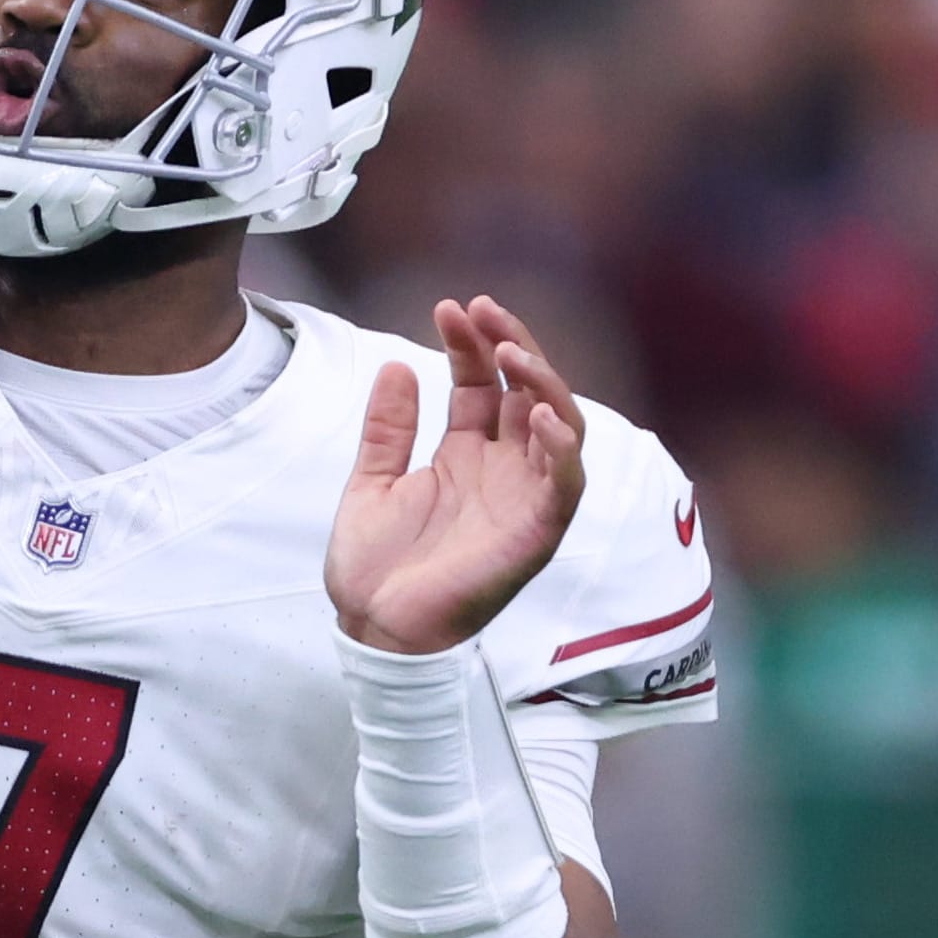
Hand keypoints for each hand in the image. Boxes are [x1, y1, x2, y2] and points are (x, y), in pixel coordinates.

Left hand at [330, 293, 590, 658]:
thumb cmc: (376, 569)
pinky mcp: (536, 533)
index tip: (449, 308)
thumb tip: (397, 363)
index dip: (470, 343)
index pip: (482, 383)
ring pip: (560, 425)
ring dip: (542, 383)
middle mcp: (502, 470)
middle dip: (511, 344)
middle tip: (483, 311)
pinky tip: (540, 414)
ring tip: (510, 352)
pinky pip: (565, 483)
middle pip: (527, 392)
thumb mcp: (372, 483)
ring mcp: (523, 498)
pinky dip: (562, 447)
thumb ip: (388, 428)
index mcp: (466, 455)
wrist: (373, 629)